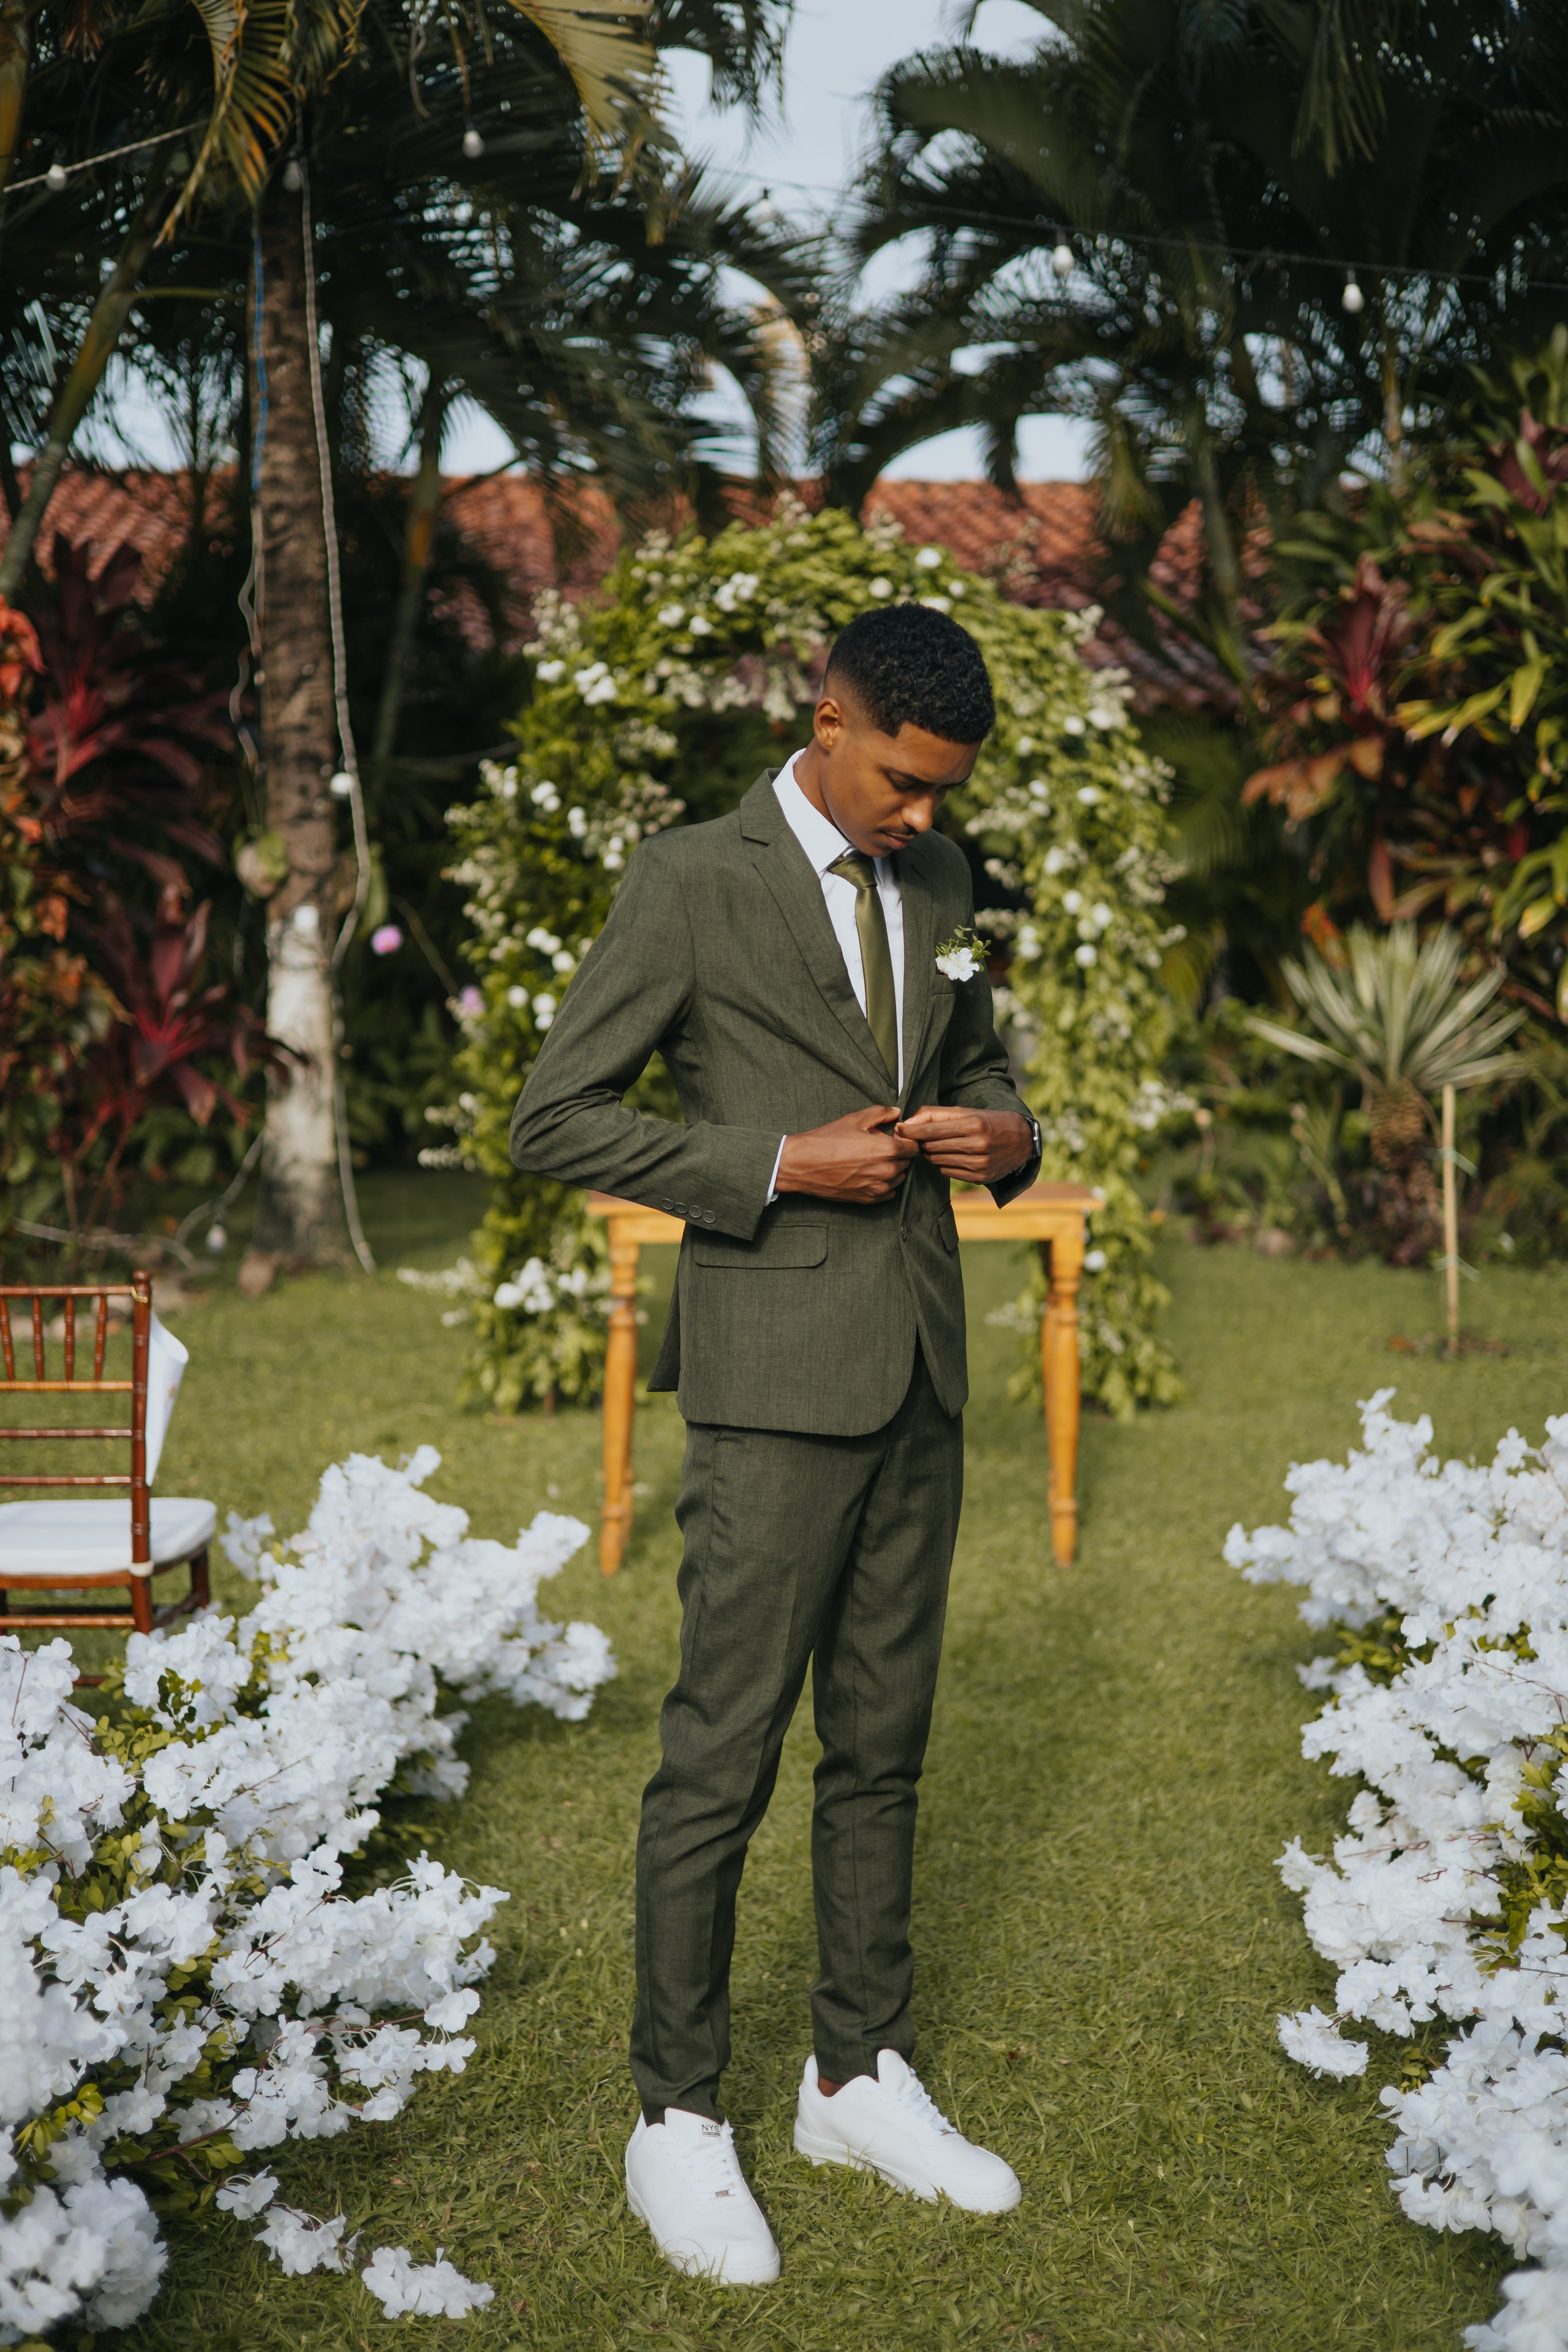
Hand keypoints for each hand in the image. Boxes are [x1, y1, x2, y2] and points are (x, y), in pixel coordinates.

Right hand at [776, 1106, 917, 1202]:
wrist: (803, 1164)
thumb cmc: (827, 1140)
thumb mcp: (854, 1119)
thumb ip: (880, 1113)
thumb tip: (896, 1112)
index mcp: (887, 1150)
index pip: (913, 1146)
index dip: (905, 1139)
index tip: (895, 1136)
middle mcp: (887, 1171)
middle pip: (907, 1162)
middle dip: (898, 1153)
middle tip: (880, 1146)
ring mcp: (878, 1188)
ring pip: (899, 1177)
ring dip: (892, 1168)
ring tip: (873, 1160)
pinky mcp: (868, 1199)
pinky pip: (888, 1192)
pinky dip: (884, 1183)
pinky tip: (869, 1174)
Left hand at [895, 1105, 1032, 1184]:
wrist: (1020, 1141)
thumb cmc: (988, 1122)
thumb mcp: (965, 1112)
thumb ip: (935, 1114)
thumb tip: (908, 1122)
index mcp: (973, 1125)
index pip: (932, 1130)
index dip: (912, 1131)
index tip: (900, 1128)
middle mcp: (977, 1145)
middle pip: (932, 1147)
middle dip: (920, 1142)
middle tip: (915, 1137)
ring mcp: (979, 1164)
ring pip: (937, 1161)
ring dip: (929, 1153)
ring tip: (932, 1145)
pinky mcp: (979, 1178)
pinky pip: (947, 1172)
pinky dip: (941, 1164)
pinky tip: (947, 1156)